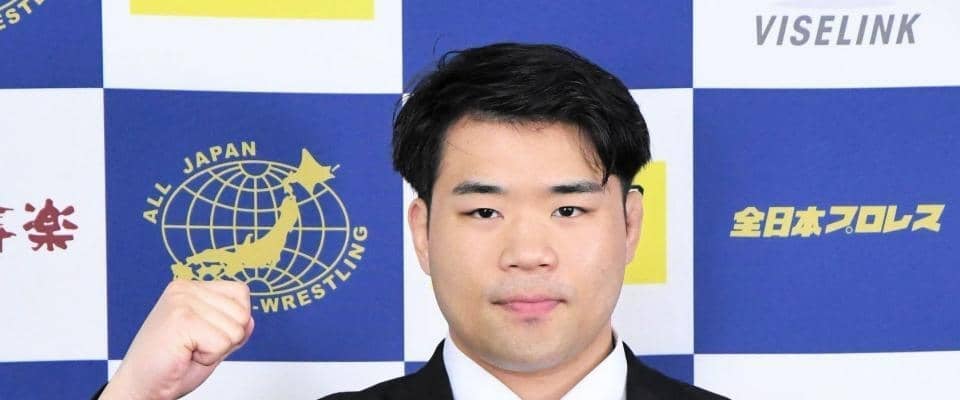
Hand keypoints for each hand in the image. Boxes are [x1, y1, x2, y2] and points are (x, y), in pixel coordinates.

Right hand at [99, 280, 254, 399]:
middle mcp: (185, 289)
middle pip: (242, 312)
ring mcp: (182, 301)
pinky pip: (222, 342)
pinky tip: (185, 355)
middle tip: (194, 347)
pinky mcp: (181, 319)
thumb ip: (231, 326)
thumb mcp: (211, 341)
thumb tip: (249, 319)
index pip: (241, 293)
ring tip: (189, 350)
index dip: (232, 323)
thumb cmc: (170, 366)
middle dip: (225, 339)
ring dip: (216, 349)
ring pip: (235, 328)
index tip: (205, 336)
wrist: (140, 388)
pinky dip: (209, 356)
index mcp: (191, 288)